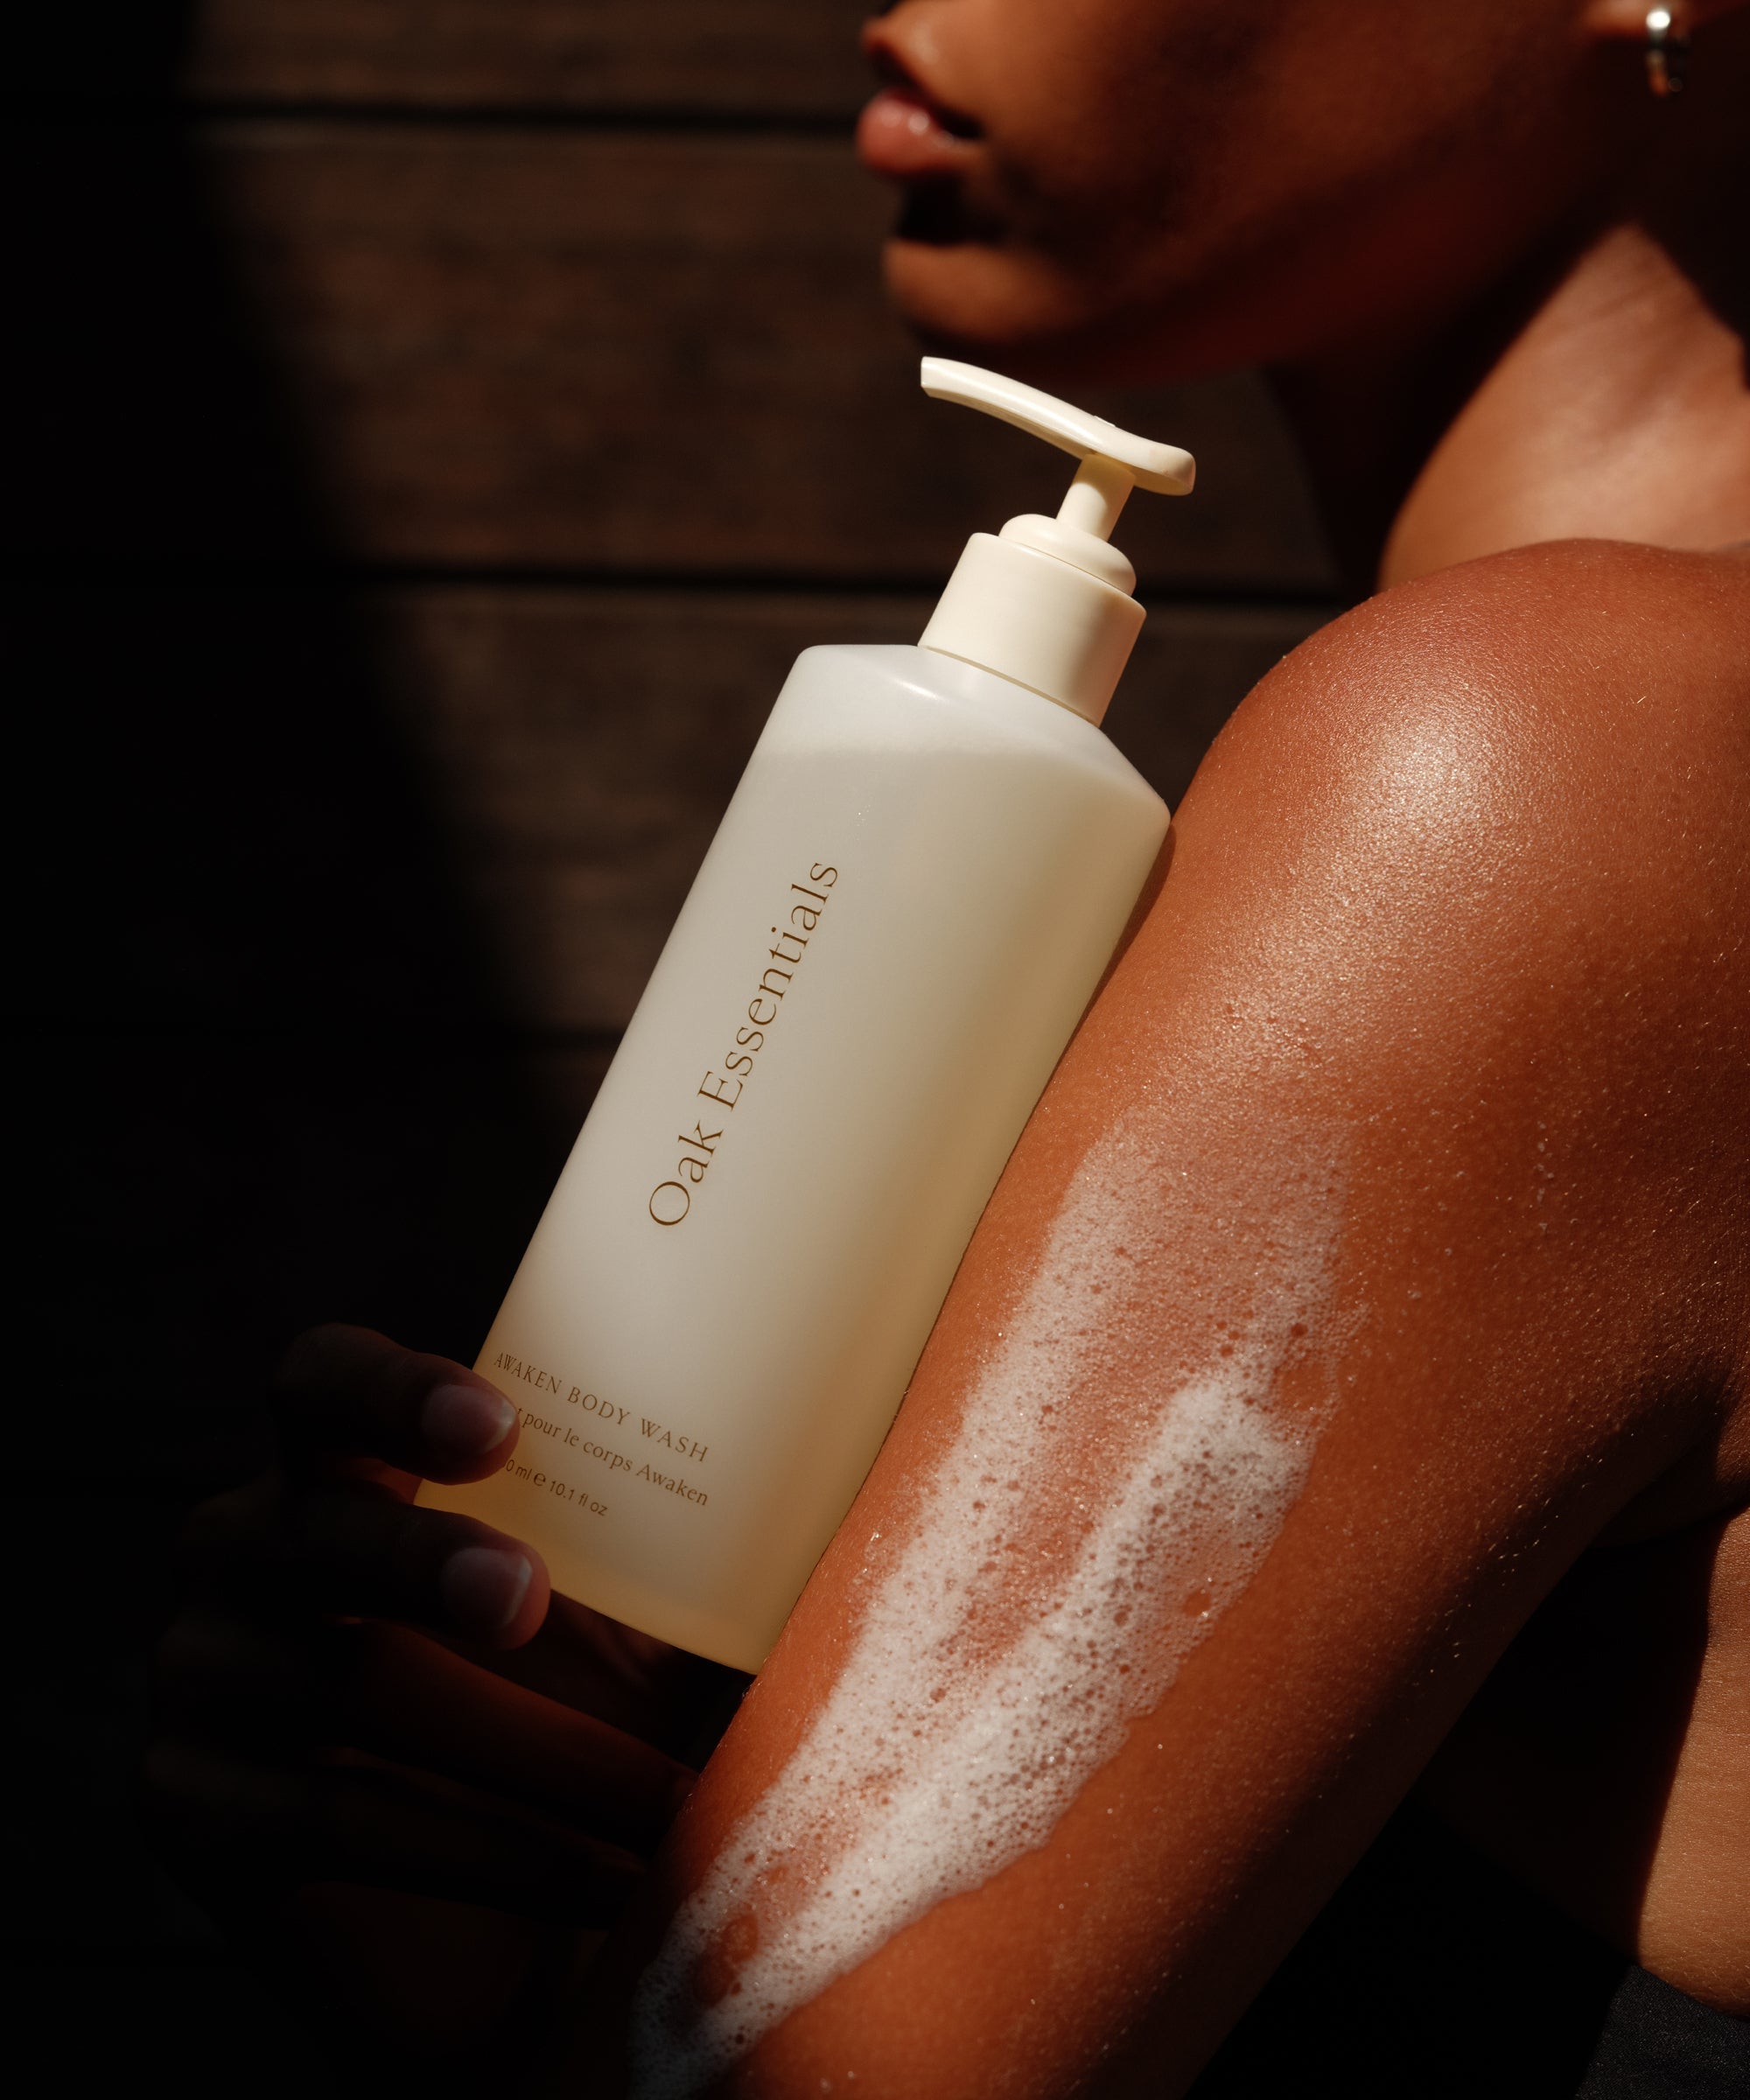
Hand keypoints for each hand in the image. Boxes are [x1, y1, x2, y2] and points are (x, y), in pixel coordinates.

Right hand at [145, 1325, 745, 2083]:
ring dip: (523, 1745)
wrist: (534, 1910)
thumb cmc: (592, 1709)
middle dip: (422, 1557)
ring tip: (661, 1799)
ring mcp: (202, 1674)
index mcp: (342, 1464)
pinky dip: (483, 1851)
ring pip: (342, 1682)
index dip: (389, 1390)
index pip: (321, 1382)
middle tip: (527, 1597)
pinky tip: (598, 1882)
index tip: (497, 1429)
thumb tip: (839, 1442)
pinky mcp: (193, 1804)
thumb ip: (677, 1526)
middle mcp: (245, 1548)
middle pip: (305, 1521)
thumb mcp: (634, 1610)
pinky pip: (327, 1817)